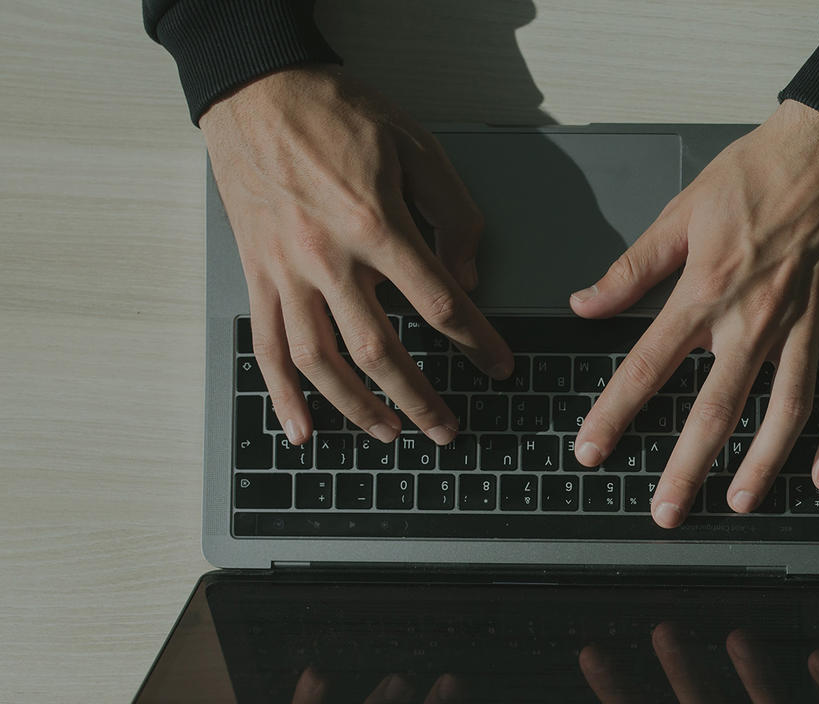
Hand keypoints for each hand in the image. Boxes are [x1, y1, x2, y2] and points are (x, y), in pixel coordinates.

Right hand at [202, 66, 512, 447]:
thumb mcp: (418, 150)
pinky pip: (266, 348)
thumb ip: (454, 216)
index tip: (499, 367)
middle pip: (380, 350)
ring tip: (392, 433)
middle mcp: (326, 258)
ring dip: (358, 408)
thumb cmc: (339, 115)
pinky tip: (303, 430)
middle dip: (420, 398)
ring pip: (321, 362)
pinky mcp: (257, 275)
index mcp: (375, 224)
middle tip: (448, 427)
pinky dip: (283, 396)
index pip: (439, 304)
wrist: (259, 91)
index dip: (476, 343)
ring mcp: (285, 271)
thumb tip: (468, 277)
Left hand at [569, 100, 818, 526]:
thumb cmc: (763, 169)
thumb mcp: (683, 210)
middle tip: (666, 512)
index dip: (614, 413)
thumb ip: (632, 268)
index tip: (591, 449)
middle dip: (686, 467)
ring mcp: (809, 323)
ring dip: (762, 464)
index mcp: (707, 289)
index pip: (648, 365)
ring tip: (739, 501)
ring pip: (785, 410)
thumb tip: (584, 304)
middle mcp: (757, 316)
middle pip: (716, 407)